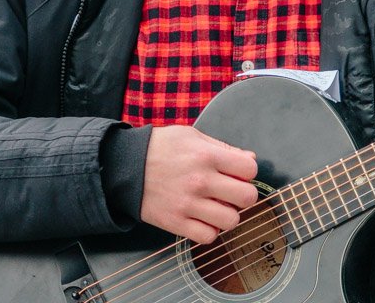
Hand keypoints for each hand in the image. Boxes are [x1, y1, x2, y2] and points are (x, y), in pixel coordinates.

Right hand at [141, 125, 258, 243]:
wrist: (124, 167)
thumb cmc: (159, 148)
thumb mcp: (191, 136)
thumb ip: (223, 147)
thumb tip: (250, 159)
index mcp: (207, 156)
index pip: (250, 170)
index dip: (247, 172)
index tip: (238, 173)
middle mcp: (201, 181)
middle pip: (247, 197)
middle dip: (243, 195)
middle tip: (232, 192)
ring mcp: (188, 204)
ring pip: (231, 221)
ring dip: (228, 215)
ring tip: (217, 206)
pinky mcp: (176, 223)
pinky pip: (208, 237)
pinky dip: (209, 230)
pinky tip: (203, 218)